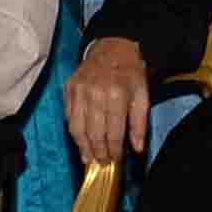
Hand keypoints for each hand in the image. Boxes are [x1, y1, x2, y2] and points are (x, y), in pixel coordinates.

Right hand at [67, 37, 152, 167]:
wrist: (112, 47)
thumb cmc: (129, 73)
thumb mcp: (143, 95)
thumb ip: (140, 123)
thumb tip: (138, 148)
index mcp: (117, 94)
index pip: (113, 132)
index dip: (114, 150)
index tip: (115, 160)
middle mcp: (95, 93)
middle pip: (94, 133)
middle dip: (98, 152)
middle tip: (102, 163)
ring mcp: (79, 90)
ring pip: (77, 128)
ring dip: (83, 147)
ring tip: (89, 158)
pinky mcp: (69, 89)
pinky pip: (68, 117)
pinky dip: (73, 132)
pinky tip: (80, 141)